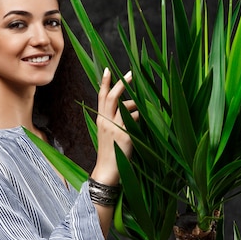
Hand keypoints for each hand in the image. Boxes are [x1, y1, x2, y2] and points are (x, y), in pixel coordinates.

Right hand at [90, 68, 138, 185]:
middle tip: (131, 74)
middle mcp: (106, 121)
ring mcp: (116, 127)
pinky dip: (140, 120)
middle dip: (122, 84)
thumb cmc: (109, 151)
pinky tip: (139, 129)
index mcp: (101, 119)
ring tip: (138, 117)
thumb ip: (114, 119)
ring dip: (136, 108)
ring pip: (128, 108)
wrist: (107, 169)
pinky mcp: (125, 135)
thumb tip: (130, 106)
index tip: (108, 70)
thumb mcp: (107, 132)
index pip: (101, 97)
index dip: (105, 83)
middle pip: (113, 97)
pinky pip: (136, 120)